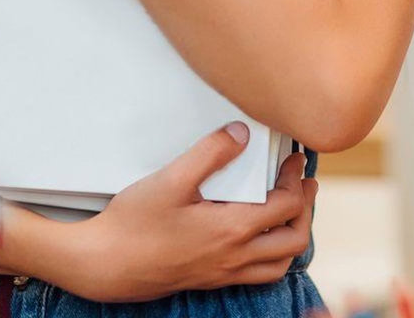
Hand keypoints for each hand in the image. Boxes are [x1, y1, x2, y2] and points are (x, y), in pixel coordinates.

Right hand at [63, 126, 316, 302]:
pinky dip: (272, 257)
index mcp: (232, 230)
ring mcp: (224, 272)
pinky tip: (257, 238)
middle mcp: (235, 256)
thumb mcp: (172, 178)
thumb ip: (210, 153)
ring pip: (280, 264)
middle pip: (293, 239)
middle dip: (305, 209)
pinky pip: (258, 275)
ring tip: (289, 211)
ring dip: (292, 236)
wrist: (108, 264)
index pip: (285, 205)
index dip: (296, 179)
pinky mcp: (211, 279)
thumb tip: (242, 134)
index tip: (295, 159)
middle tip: (303, 184)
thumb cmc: (136, 223)